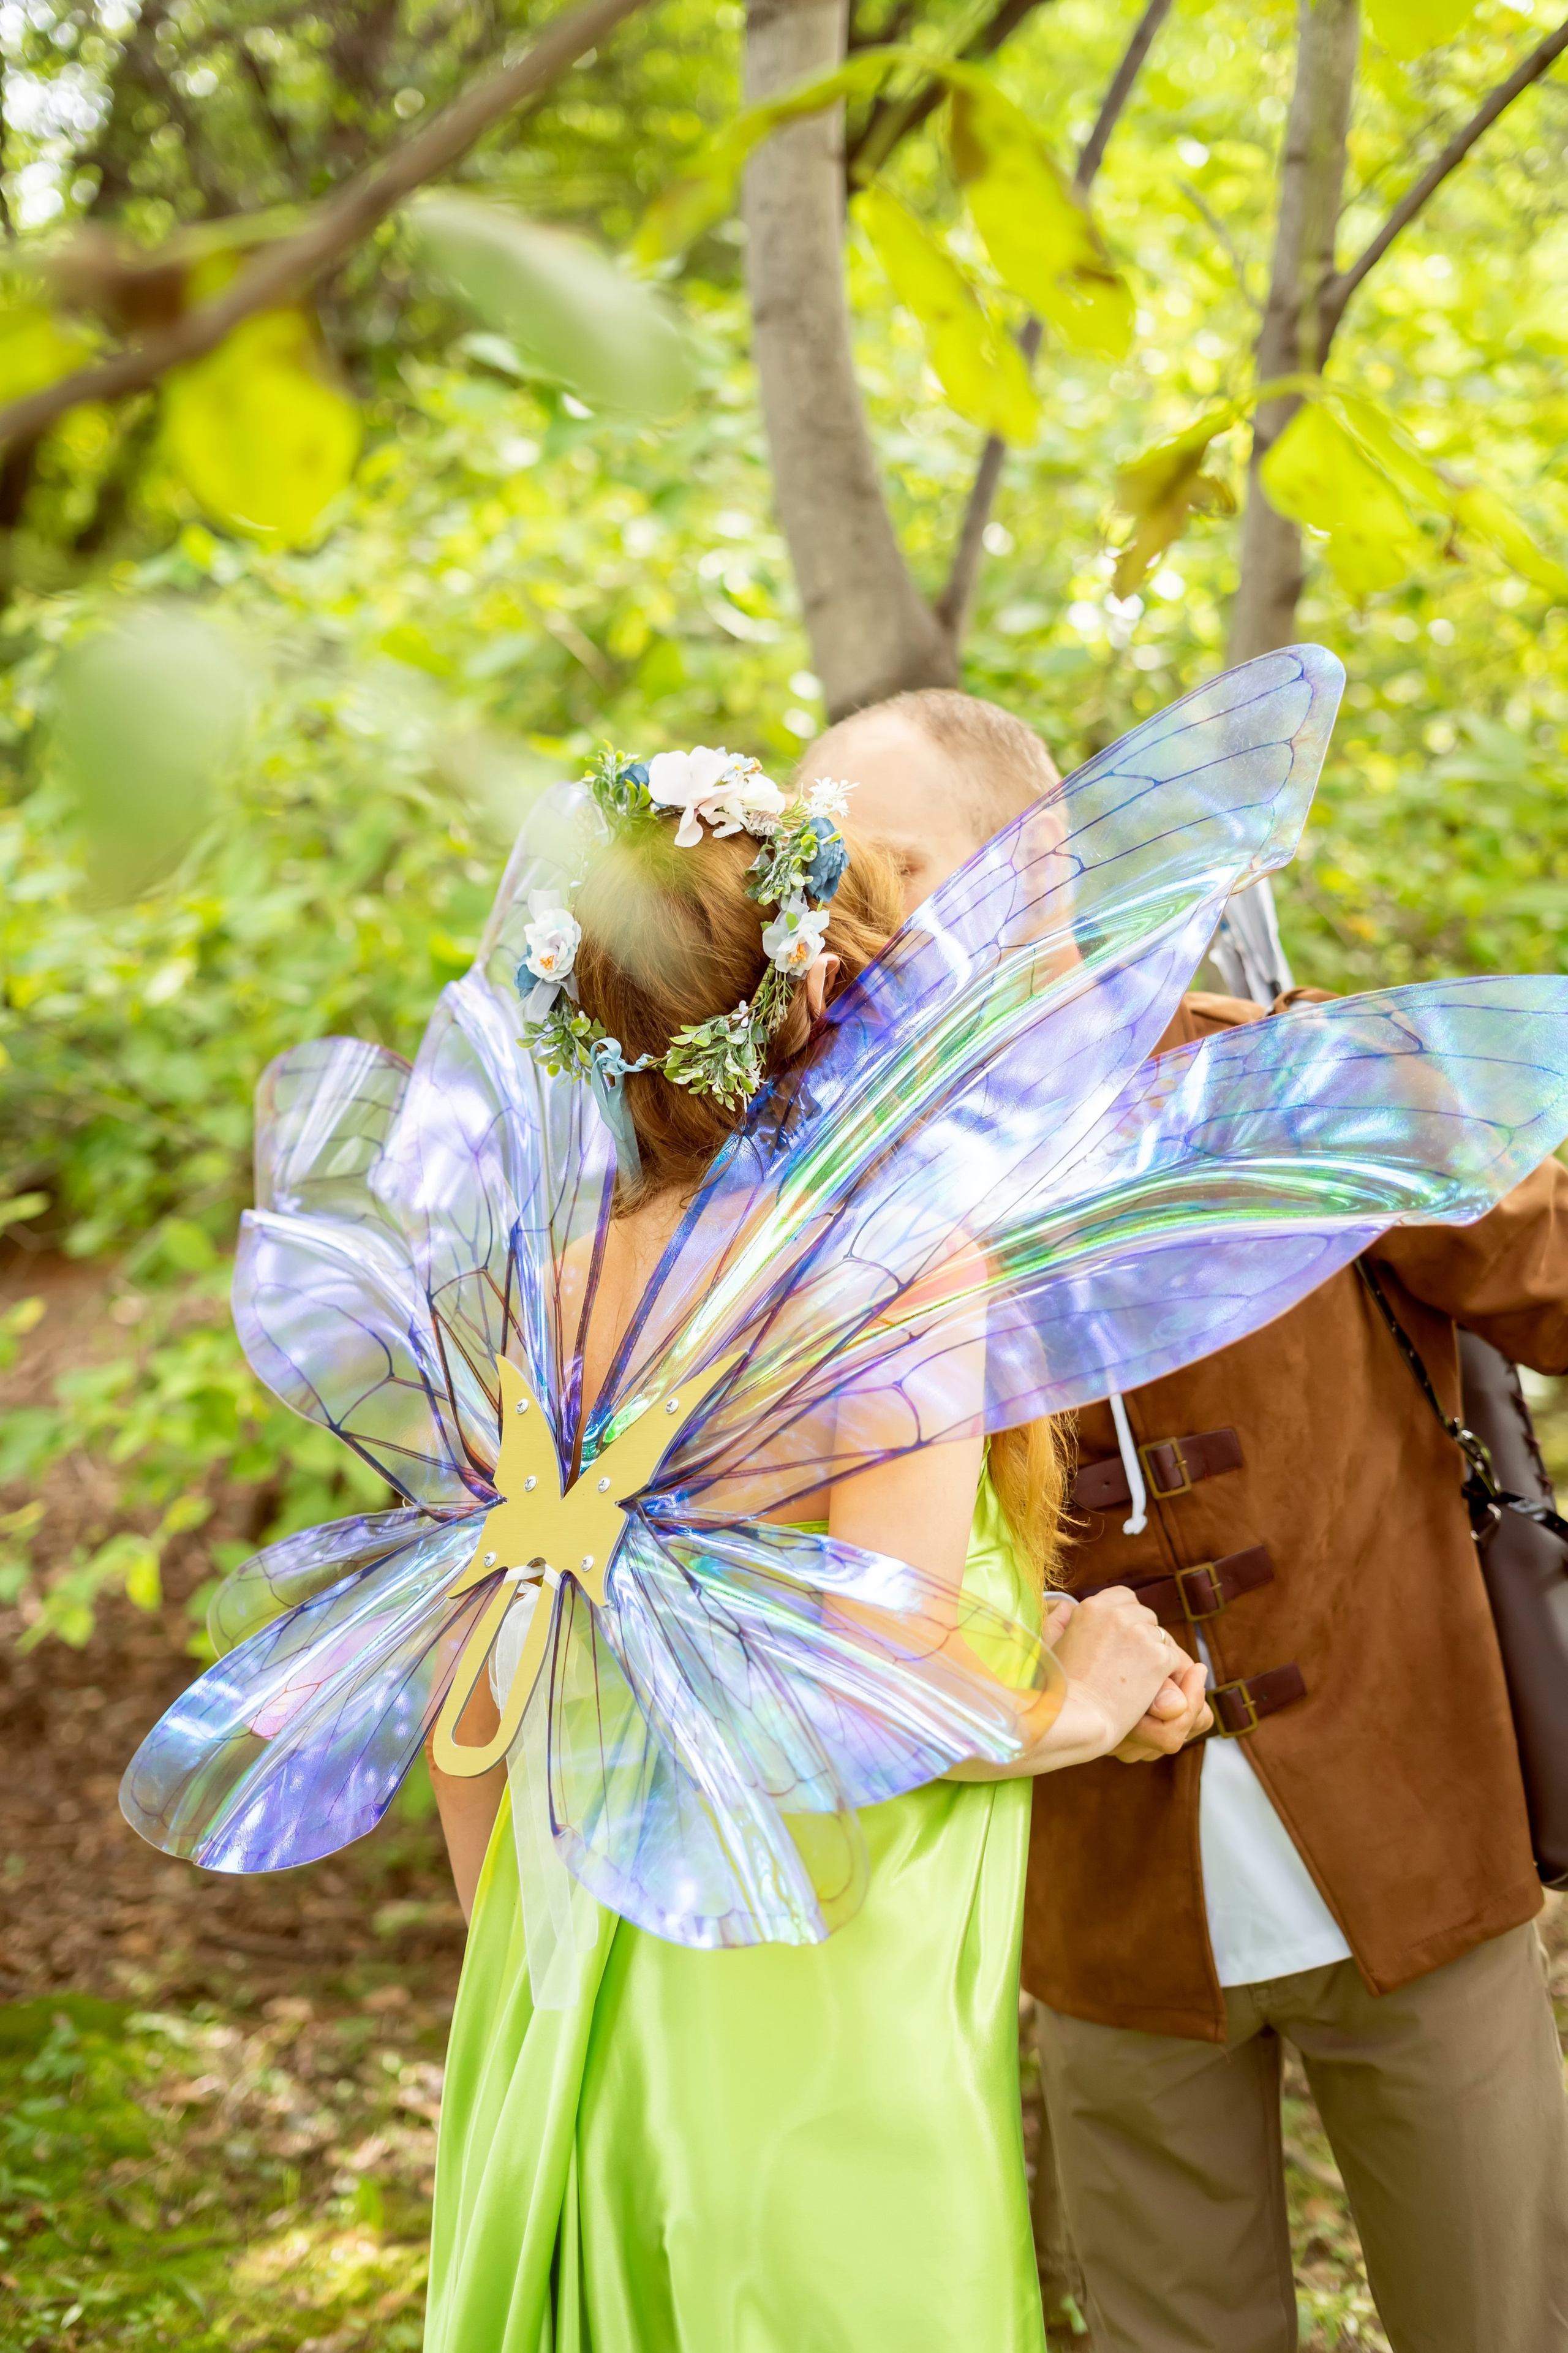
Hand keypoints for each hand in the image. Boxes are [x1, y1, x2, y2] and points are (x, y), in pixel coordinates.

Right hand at [1031, 1587, 1201, 1770]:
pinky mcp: (1159, 1657)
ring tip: (1132, 1679)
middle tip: (1127, 1663)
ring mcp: (1140, 1634)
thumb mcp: (1056, 1643)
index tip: (1119, 1638)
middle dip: (1140, 1636)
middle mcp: (1118, 1614)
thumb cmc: (1061, 1688)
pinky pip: (1172, 1658)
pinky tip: (1143, 1689)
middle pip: (1145, 1615)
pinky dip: (1163, 1673)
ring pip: (1160, 1637)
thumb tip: (1064, 1606)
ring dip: (1152, 1654)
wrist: (1077, 1718)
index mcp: (1091, 1606)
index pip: (1124, 1597)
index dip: (1126, 1617)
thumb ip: (1064, 1620)